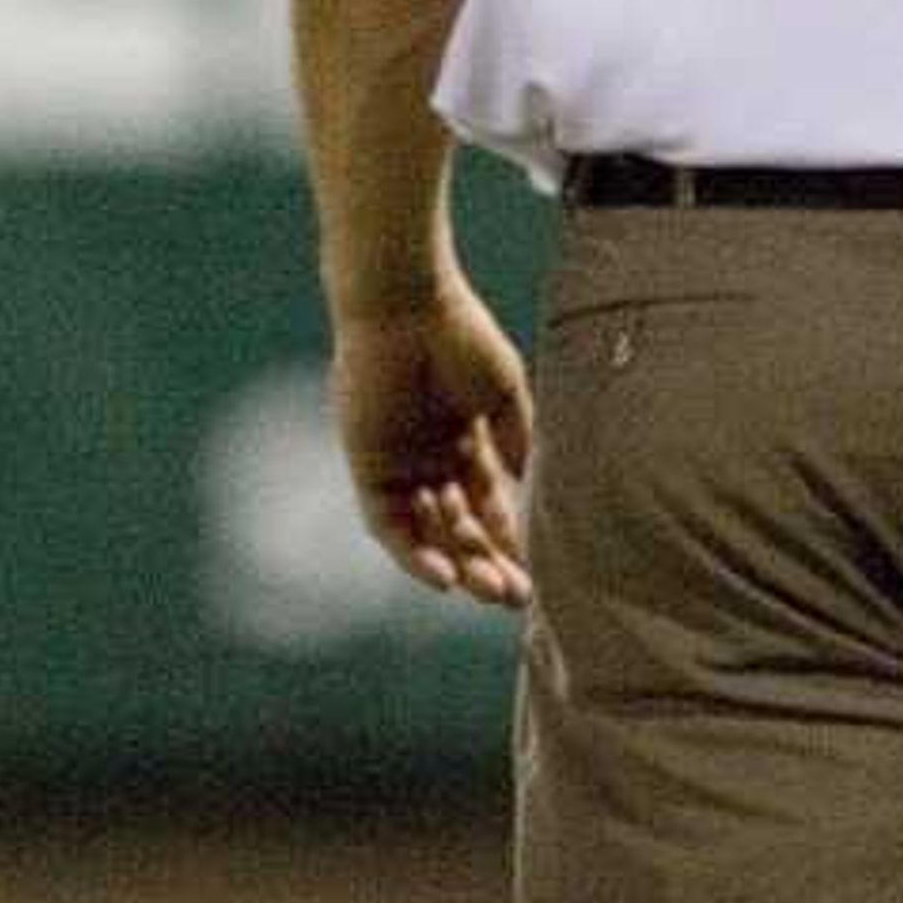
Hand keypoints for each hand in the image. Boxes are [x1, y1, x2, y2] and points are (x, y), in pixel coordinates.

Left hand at [332, 274, 532, 608]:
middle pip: (458, 528)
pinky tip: (444, 576)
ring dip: (457, 564)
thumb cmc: (459, 335)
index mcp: (463, 440)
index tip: (535, 573)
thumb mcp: (502, 393)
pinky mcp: (367, 467)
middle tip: (516, 598)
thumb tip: (528, 489)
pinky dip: (413, 552)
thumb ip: (516, 440)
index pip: (487, 506)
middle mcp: (429, 459)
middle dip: (487, 564)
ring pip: (426, 532)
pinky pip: (387, 523)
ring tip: (488, 590)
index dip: (509, 541)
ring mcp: (397, 465)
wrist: (406, 304)